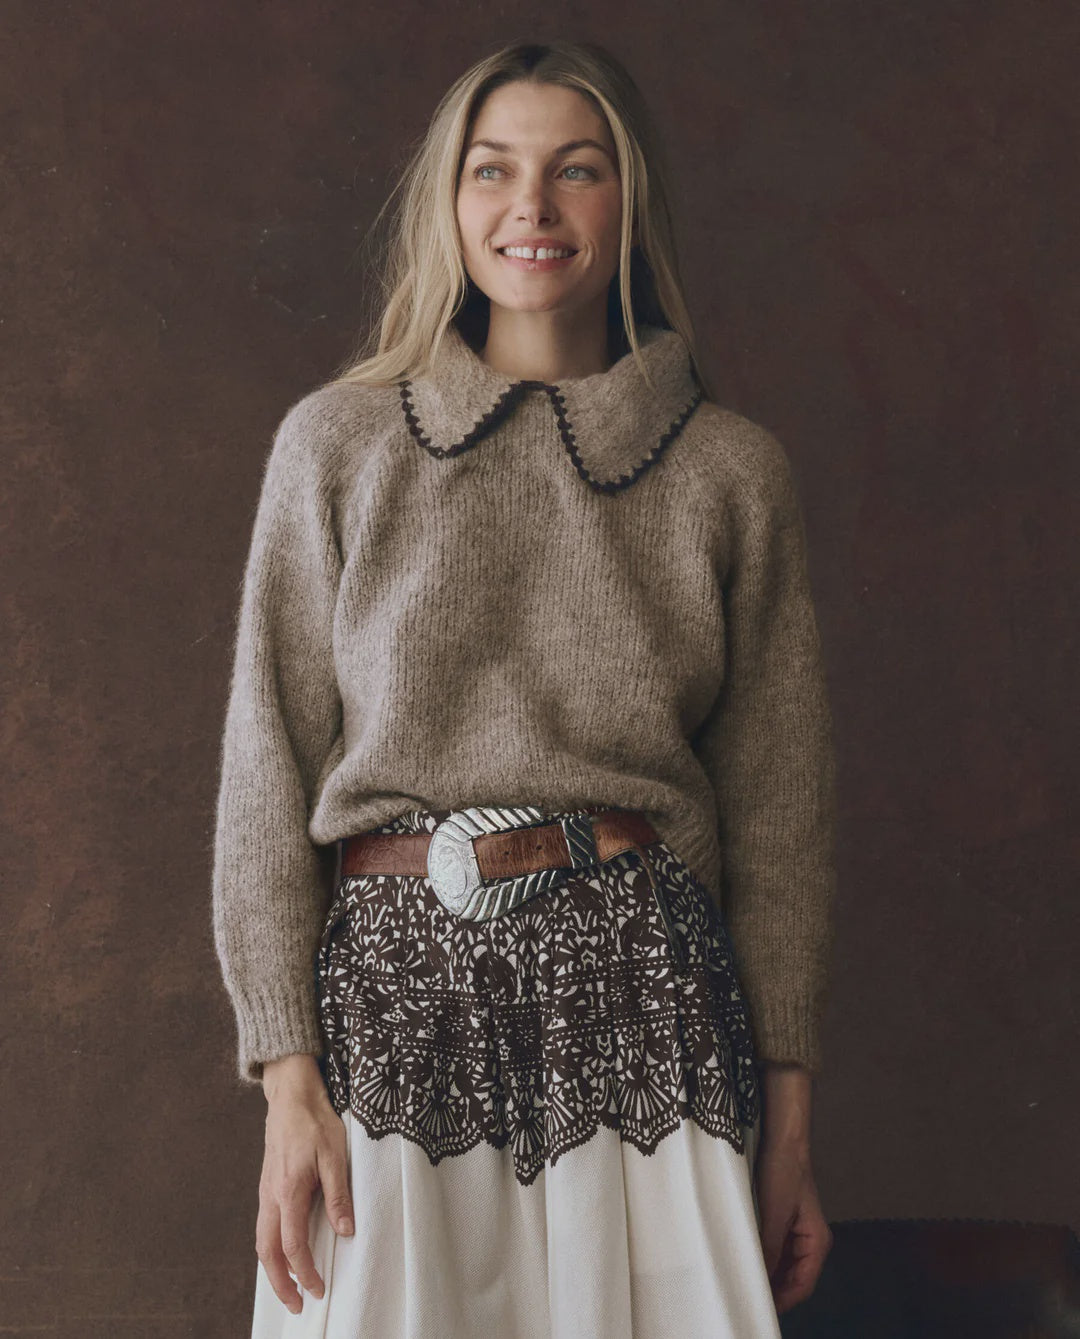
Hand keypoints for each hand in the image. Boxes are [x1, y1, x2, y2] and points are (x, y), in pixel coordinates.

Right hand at [255, 1054, 354, 1314]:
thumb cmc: (315, 1122)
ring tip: (290, 1287)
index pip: (293, 1246)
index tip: (318, 1290)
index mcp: (288, 1192)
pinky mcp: (267, 1186)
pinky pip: (264, 1226)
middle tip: (297, 1305)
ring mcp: (265, 1191)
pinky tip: (285, 1253)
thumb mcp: (336, 1156)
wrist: (291, 1096)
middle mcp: (271, 1197)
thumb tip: (346, 1232)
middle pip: (268, 1252)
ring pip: (262, 1241)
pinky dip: (271, 1249)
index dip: (305, 1273)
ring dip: (274, 1269)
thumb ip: (339, 1196)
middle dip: (280, 1283)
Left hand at [754, 1129, 832, 1314]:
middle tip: (747, 1297)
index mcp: (816, 1242)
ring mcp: (797, 1232)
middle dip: (775, 1291)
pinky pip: (776, 1250)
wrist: (782, 1141)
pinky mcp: (784, 1222)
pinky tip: (747, 1261)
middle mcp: (810, 1241)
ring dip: (768, 1274)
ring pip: (784, 1266)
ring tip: (745, 1282)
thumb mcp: (774, 1214)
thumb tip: (759, 1279)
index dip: (783, 1301)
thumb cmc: (783, 1173)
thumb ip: (769, 1249)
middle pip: (794, 1278)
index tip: (761, 1308)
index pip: (803, 1285)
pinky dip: (764, 1258)